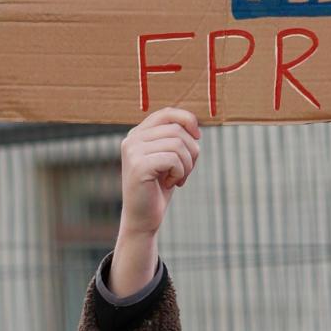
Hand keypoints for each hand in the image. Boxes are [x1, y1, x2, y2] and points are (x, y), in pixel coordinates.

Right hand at [119, 107, 200, 237]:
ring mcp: (133, 151)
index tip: (198, 136)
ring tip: (178, 178)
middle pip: (177, 130)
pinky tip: (172, 184)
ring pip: (178, 144)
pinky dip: (180, 173)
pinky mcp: (139, 166)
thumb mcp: (169, 159)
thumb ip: (175, 139)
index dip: (187, 119)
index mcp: (138, 134)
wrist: (143, 218)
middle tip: (186, 170)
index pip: (167, 113)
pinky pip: (173, 159)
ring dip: (187, 164)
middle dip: (191, 151)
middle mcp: (132, 139)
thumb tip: (195, 126)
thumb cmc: (158, 188)